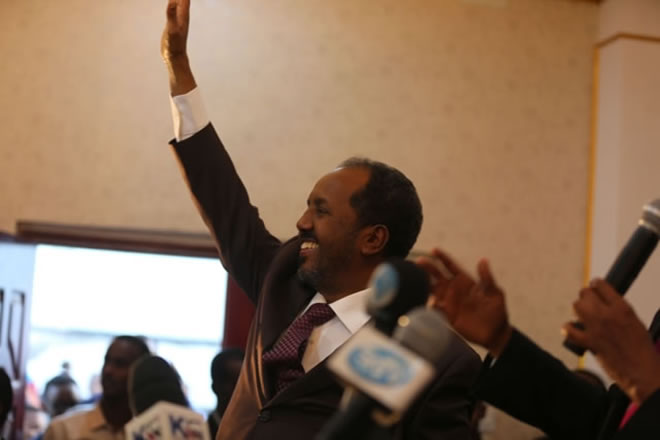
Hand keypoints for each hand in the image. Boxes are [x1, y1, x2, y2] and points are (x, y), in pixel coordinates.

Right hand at [161, 0, 189, 62]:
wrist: (175, 57)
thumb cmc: (174, 45)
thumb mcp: (172, 29)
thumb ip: (171, 15)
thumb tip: (173, 1)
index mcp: (183, 14)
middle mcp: (183, 14)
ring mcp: (178, 18)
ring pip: (179, 1)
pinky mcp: (173, 21)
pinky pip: (174, 7)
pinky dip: (173, 1)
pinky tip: (172, 1)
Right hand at [417, 248, 511, 356]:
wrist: (495, 333)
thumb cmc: (496, 311)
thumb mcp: (495, 293)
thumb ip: (487, 278)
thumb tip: (483, 260)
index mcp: (465, 281)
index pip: (451, 266)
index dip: (443, 258)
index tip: (434, 250)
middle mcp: (455, 289)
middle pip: (439, 276)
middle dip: (429, 268)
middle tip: (418, 262)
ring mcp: (450, 302)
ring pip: (434, 290)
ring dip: (426, 285)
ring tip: (416, 279)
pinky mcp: (448, 315)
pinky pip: (436, 308)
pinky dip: (431, 304)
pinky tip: (430, 301)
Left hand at [563, 278, 659, 403]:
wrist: (642, 371)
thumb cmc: (642, 349)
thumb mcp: (635, 322)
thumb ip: (619, 310)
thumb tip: (605, 304)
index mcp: (622, 308)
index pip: (601, 285)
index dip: (596, 285)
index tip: (594, 286)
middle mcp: (607, 315)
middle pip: (585, 294)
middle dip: (586, 297)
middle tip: (588, 302)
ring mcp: (596, 328)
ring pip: (576, 307)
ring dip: (578, 310)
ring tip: (582, 315)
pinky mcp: (589, 342)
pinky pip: (569, 330)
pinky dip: (568, 329)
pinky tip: (570, 329)